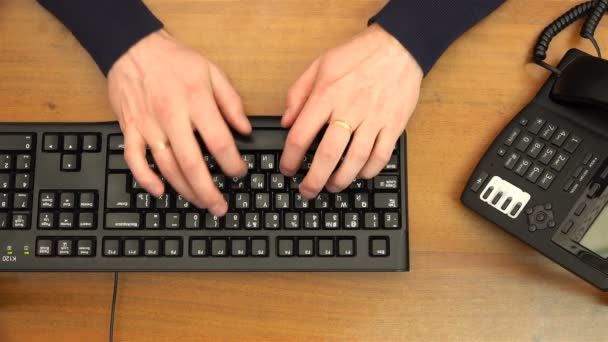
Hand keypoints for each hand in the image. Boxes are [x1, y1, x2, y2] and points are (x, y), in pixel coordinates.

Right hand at [107, 30, 249, 215]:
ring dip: (184, 190)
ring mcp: (148, 125)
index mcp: (195, 102)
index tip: (239, 172)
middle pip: (191, 163)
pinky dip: (145, 178)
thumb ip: (231, 102)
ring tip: (200, 203)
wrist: (132, 46)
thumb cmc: (174, 59)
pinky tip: (159, 191)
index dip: (232, 163)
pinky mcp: (130, 129)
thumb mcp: (212, 71)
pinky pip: (134, 159)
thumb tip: (246, 129)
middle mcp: (171, 117)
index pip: (218, 141)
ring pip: (166, 166)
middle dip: (208, 190)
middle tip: (220, 207)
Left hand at [280, 24, 422, 198]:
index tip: (287, 169)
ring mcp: (374, 119)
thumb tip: (286, 122)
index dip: (289, 159)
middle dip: (314, 180)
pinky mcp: (394, 125)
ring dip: (341, 180)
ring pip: (355, 160)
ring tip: (331, 186)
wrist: (399, 47)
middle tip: (307, 191)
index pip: (301, 135)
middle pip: (328, 155)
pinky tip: (359, 174)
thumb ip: (298, 94)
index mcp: (326, 95)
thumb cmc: (358, 55)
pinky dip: (368, 171)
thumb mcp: (319, 65)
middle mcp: (349, 109)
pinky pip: (381, 156)